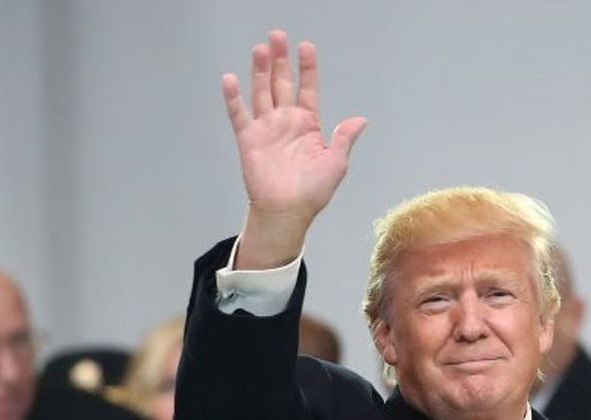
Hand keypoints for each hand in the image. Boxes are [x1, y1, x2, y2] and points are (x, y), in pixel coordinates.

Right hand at [224, 29, 366, 268]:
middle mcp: (286, 122)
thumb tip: (359, 120)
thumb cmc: (313, 192)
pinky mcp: (248, 139)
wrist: (287, 211)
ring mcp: (266, 129)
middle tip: (277, 37)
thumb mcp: (336, 164)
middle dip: (280, 60)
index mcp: (308, 125)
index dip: (307, 68)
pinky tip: (231, 79)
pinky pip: (239, 114)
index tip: (306, 47)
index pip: (307, 89)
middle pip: (282, 83)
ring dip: (259, 71)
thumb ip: (343, 139)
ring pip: (261, 92)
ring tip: (260, 49)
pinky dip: (233, 98)